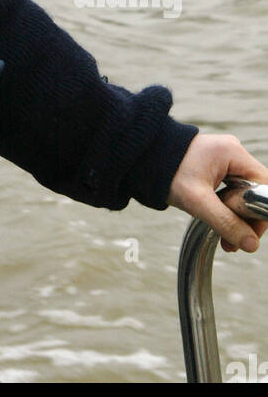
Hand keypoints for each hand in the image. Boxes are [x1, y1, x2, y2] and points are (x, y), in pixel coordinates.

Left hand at [167, 134, 267, 252]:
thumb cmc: (166, 173)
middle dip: (246, 220)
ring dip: (236, 219)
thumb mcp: (197, 201)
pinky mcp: (216, 169)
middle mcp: (233, 154)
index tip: (249, 233)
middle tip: (233, 242)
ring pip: (244, 196)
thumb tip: (251, 244)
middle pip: (256, 193)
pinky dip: (228, 211)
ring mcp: (225, 161)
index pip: (264, 185)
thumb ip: (225, 222)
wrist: (142, 158)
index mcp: (232, 153)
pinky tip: (219, 226)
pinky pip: (232, 193)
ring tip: (226, 241)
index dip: (260, 211)